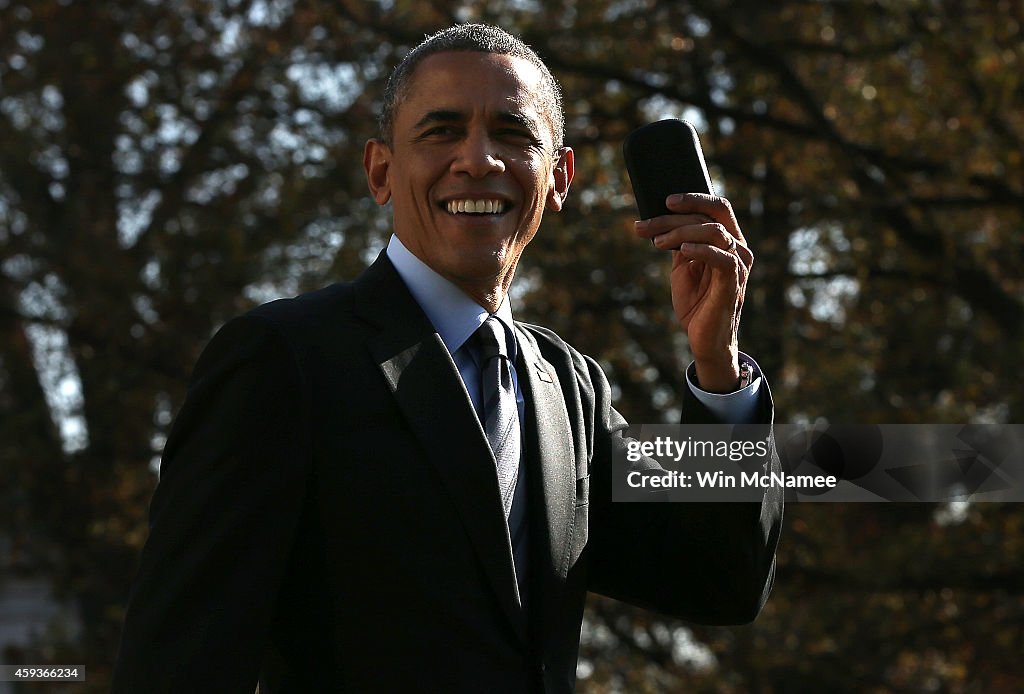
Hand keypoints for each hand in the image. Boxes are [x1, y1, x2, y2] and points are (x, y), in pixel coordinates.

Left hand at [633, 193, 752, 391]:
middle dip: (676, 216)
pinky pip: (723, 258)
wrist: (703, 338)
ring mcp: (739, 265)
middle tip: (645, 225)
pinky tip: (681, 251)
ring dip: (680, 233)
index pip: (717, 207)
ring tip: (656, 243)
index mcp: (728, 240)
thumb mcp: (682, 266)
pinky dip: (701, 250)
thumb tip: (658, 219)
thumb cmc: (695, 302)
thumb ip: (679, 243)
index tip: (665, 200)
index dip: (693, 199)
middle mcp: (738, 248)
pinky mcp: (733, 283)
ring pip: (714, 232)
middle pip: (712, 215)